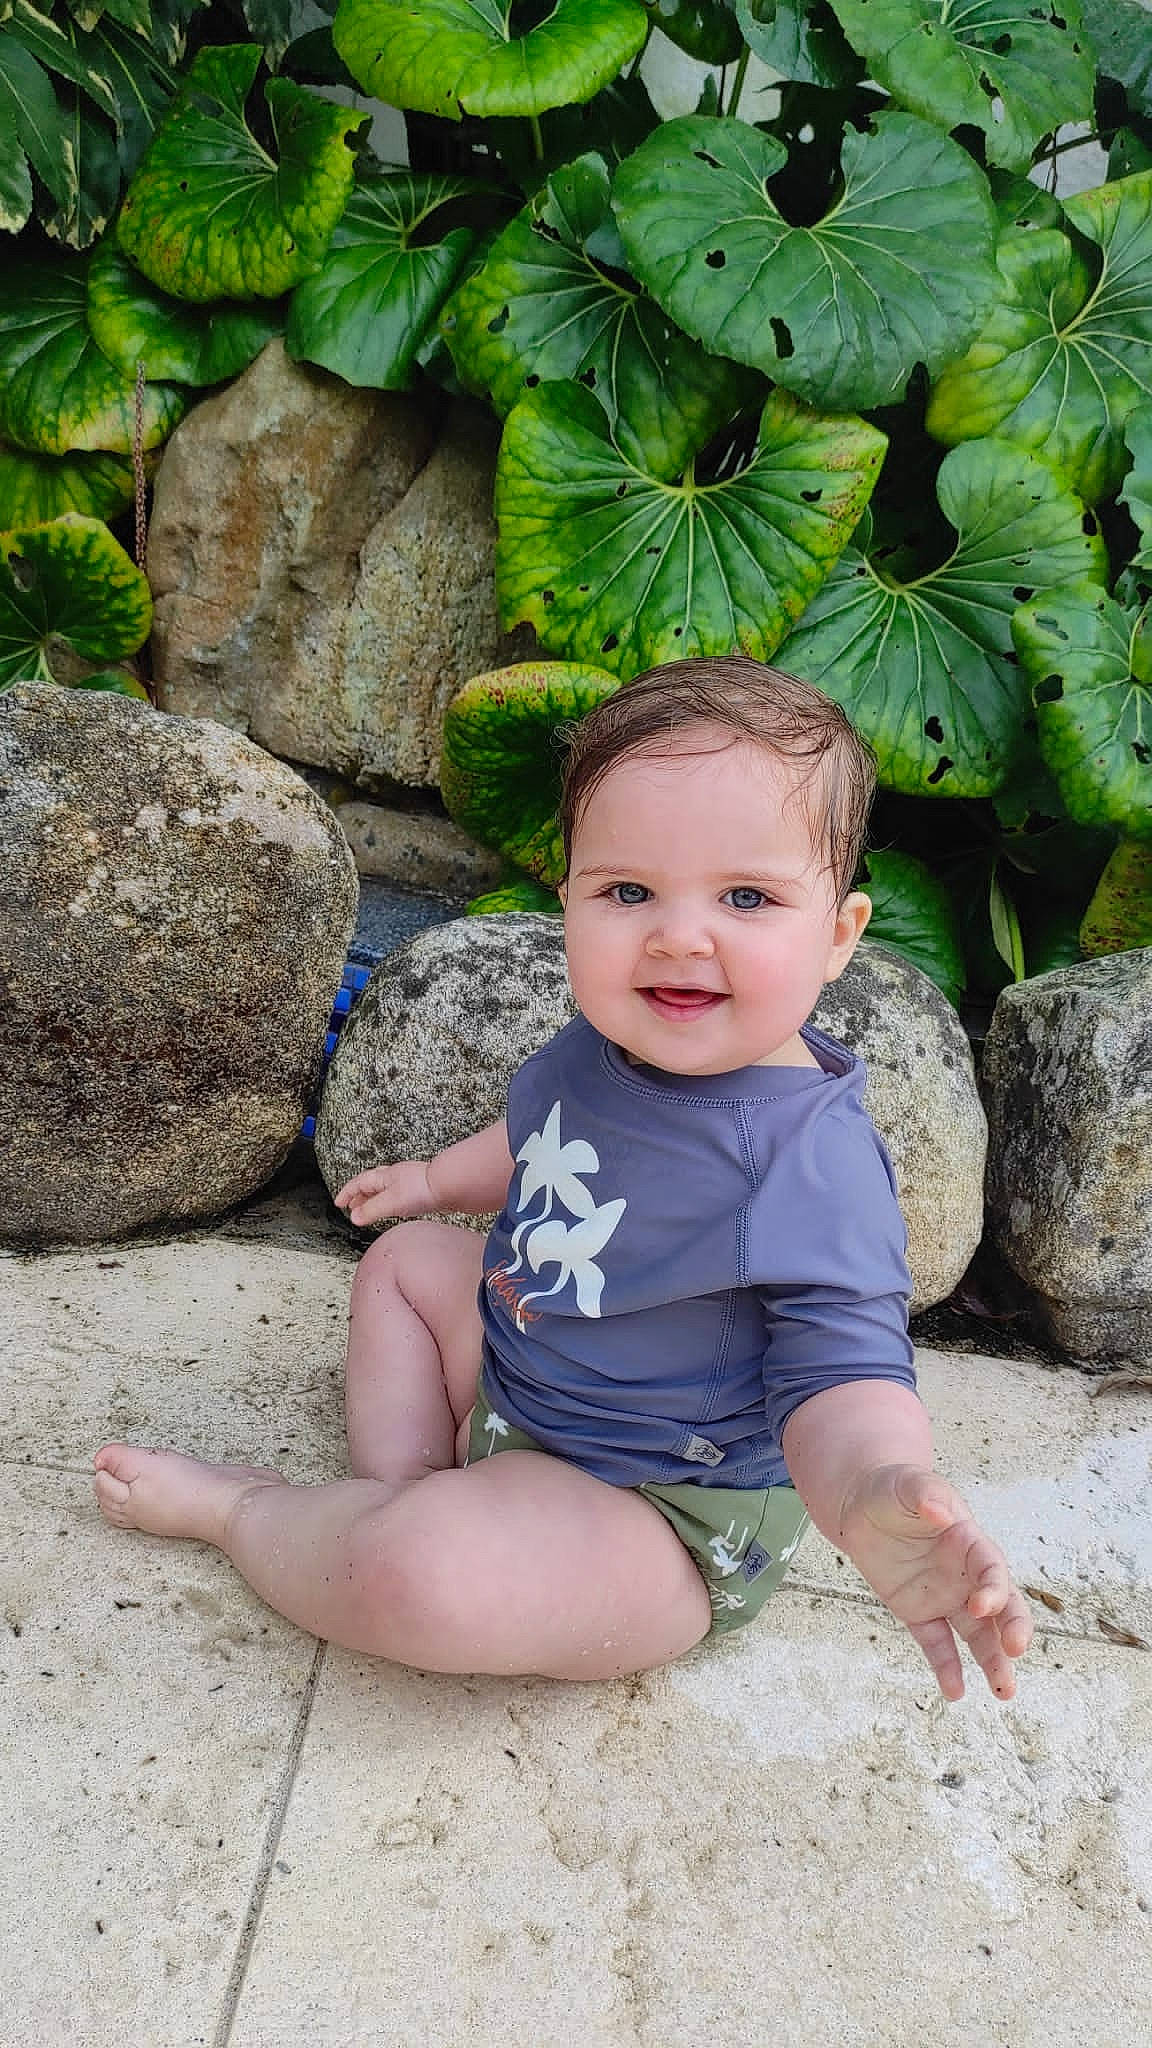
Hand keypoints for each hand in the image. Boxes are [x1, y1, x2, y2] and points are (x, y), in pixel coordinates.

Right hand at [333, 1160, 435, 1226]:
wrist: (448, 1186)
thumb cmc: (422, 1189)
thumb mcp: (390, 1203)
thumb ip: (371, 1211)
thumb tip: (354, 1217)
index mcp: (383, 1176)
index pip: (358, 1182)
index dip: (347, 1193)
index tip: (339, 1202)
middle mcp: (394, 1176)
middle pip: (370, 1184)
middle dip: (358, 1196)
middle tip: (351, 1207)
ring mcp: (406, 1182)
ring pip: (383, 1189)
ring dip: (372, 1199)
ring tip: (369, 1209)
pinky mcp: (417, 1190)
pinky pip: (395, 1194)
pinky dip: (387, 1202)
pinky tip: (393, 1208)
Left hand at [838, 1464, 1033, 1701]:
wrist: (862, 1504)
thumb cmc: (894, 1489)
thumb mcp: (907, 1484)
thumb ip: (926, 1495)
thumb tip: (940, 1512)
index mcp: (968, 1540)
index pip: (991, 1567)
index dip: (993, 1588)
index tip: (982, 1605)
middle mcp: (964, 1574)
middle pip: (1000, 1606)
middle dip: (1011, 1628)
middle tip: (1015, 1651)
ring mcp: (944, 1596)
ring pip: (976, 1634)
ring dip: (992, 1661)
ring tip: (1004, 1692)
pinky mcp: (919, 1612)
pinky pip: (937, 1644)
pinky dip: (946, 1667)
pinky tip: (954, 1691)